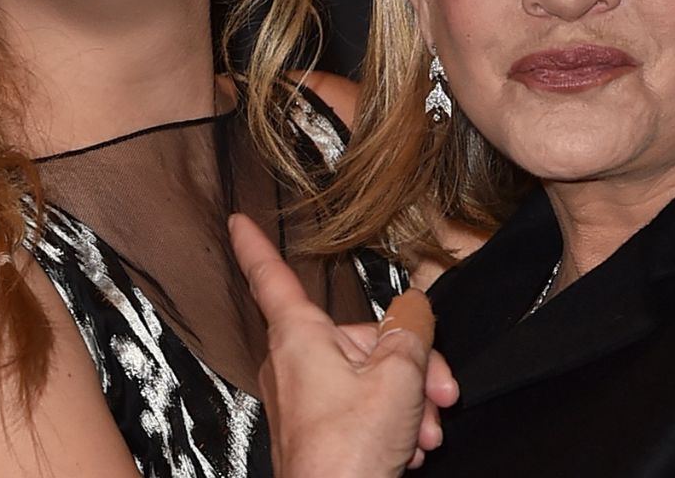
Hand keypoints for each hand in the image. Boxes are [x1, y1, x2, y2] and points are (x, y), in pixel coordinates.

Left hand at [229, 214, 456, 477]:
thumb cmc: (347, 453)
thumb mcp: (398, 377)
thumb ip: (411, 330)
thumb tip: (414, 307)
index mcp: (300, 337)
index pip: (272, 277)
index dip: (255, 246)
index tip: (237, 221)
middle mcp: (294, 363)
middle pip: (359, 337)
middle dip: (409, 363)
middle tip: (438, 393)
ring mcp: (303, 400)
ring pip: (368, 375)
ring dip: (407, 401)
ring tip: (420, 432)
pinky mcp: (316, 431)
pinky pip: (361, 407)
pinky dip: (390, 421)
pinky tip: (407, 446)